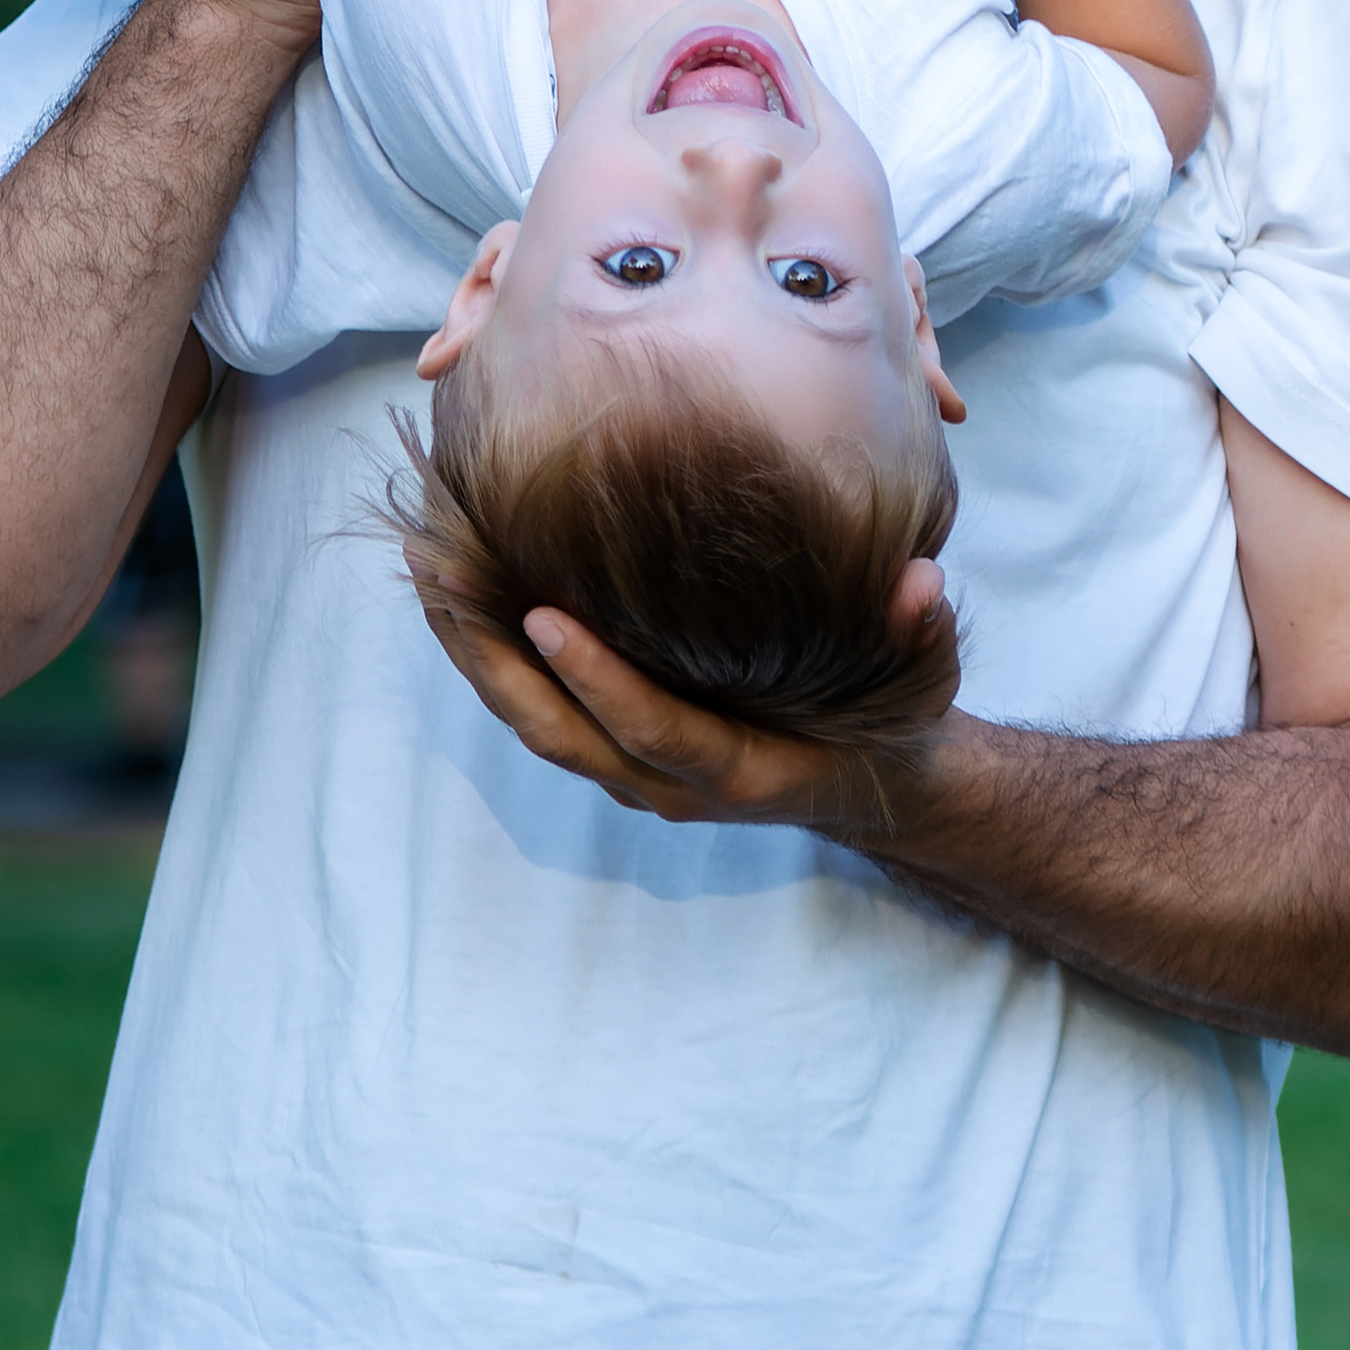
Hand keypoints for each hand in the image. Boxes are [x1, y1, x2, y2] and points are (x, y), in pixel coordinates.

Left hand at [412, 557, 962, 842]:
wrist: (873, 785)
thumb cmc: (895, 722)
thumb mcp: (924, 682)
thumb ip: (921, 635)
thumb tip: (918, 583)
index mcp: (738, 770)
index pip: (650, 729)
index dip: (595, 680)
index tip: (544, 617)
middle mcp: (668, 782)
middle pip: (555, 733)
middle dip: (489, 661)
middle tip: (439, 573)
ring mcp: (634, 769)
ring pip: (531, 722)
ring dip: (472, 651)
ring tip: (424, 564)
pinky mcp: (615, 743)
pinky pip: (535, 706)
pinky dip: (491, 653)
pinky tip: (459, 586)